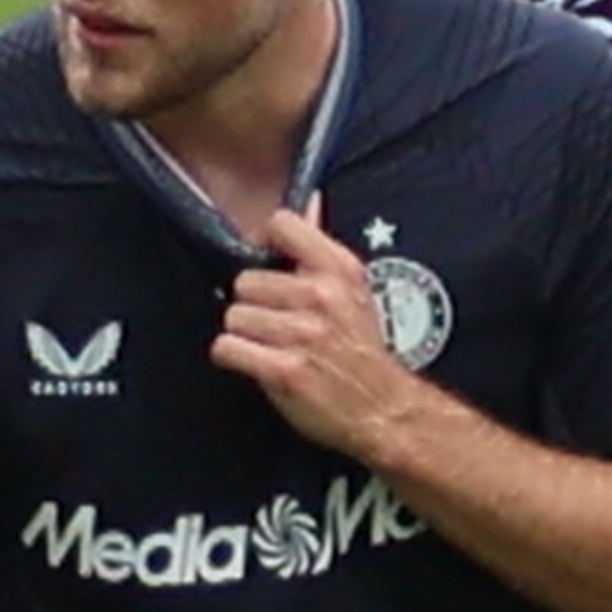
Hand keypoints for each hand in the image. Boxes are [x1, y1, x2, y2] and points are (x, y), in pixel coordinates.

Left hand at [214, 210, 433, 463]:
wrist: (384, 410)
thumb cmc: (362, 353)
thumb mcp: (354, 290)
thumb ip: (322, 247)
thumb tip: (310, 201)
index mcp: (339, 271)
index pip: (282, 225)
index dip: (266, 246)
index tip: (269, 266)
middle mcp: (321, 297)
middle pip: (246, 281)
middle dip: (254, 305)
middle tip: (276, 325)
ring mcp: (302, 333)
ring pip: (234, 317)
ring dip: (245, 336)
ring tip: (271, 348)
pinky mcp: (284, 369)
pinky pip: (228, 348)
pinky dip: (233, 358)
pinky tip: (256, 363)